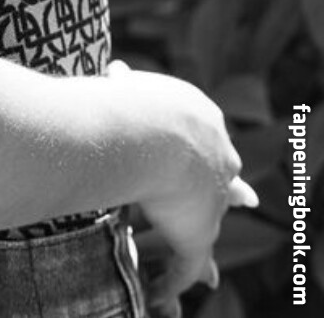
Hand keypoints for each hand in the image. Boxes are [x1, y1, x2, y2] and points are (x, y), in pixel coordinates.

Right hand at [106, 60, 258, 316]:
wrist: (148, 129)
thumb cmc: (131, 102)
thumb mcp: (129, 86)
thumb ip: (125, 85)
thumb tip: (115, 71)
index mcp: (201, 118)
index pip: (210, 136)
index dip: (211, 147)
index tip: (221, 154)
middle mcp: (216, 153)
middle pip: (225, 174)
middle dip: (232, 187)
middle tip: (245, 196)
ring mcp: (212, 192)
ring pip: (214, 218)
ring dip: (208, 237)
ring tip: (212, 265)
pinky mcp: (199, 229)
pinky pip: (188, 261)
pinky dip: (177, 277)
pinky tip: (168, 291)